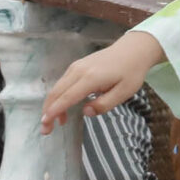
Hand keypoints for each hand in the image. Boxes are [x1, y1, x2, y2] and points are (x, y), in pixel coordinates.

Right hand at [43, 33, 164, 132]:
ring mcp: (76, 66)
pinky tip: (63, 107)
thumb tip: (85, 112)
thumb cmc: (131, 72)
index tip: (45, 124)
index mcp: (91, 78)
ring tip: (55, 122)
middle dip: (48, 111)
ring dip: (52, 105)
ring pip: (57, 87)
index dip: (55, 111)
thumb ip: (104, 104)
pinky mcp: (77, 65)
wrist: (133, 49)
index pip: (67, 97)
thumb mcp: (124, 92)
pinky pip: (62, 83)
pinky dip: (58, 96)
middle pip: (56, 92)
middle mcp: (79, 70)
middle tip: (46, 129)